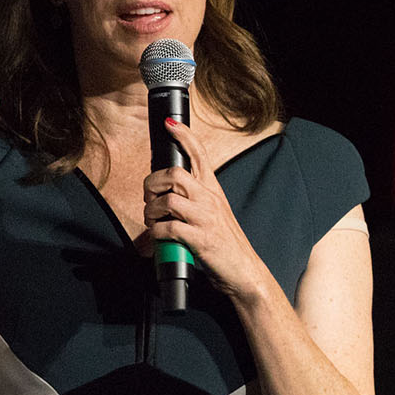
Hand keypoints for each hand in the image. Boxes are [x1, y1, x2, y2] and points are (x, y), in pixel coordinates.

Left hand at [139, 117, 270, 298]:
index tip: (170, 124)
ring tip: (153, 221)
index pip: (199, 155)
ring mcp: (206, 218)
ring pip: (168, 201)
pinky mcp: (200, 239)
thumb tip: (165, 195)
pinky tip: (159, 237)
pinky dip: (157, 233)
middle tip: (149, 197)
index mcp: (213, 190)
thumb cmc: (226, 242)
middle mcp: (210, 199)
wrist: (244, 270)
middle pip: (175, 175)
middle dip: (152, 184)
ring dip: (152, 212)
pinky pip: (168, 229)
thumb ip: (193, 200)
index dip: (184, 136)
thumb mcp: (214, 213)